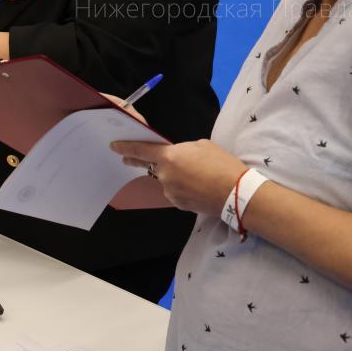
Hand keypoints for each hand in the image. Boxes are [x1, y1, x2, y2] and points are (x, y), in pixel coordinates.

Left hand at [110, 139, 247, 215]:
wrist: (237, 193)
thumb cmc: (221, 165)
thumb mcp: (201, 146)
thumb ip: (182, 149)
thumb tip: (177, 156)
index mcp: (168, 157)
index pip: (140, 151)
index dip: (125, 148)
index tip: (114, 147)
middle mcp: (164, 175)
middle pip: (154, 167)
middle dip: (150, 163)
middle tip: (139, 161)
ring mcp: (170, 192)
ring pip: (167, 180)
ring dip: (175, 177)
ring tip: (198, 176)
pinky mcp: (178, 204)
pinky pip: (175, 192)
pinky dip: (182, 188)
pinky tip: (198, 187)